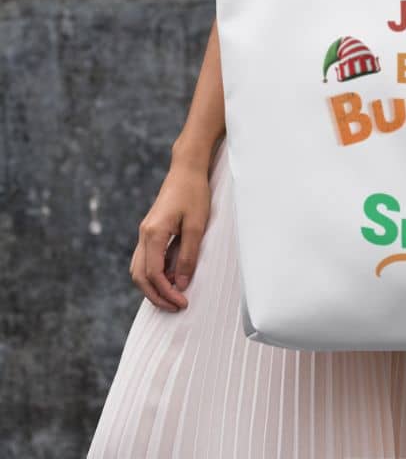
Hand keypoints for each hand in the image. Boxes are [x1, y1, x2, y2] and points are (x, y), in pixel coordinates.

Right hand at [129, 158, 211, 311]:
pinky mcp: (150, 230)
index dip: (166, 293)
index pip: (153, 274)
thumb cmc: (194, 193)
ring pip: (139, 269)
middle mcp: (144, 234)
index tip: (182, 302)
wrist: (187, 169)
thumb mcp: (197, 225)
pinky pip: (145, 259)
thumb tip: (181, 284)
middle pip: (140, 276)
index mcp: (154, 233)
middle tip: (176, 307)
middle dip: (156, 296)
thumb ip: (188, 255)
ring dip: (152, 287)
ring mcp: (145, 232)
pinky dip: (154, 274)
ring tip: (173, 296)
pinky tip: (171, 278)